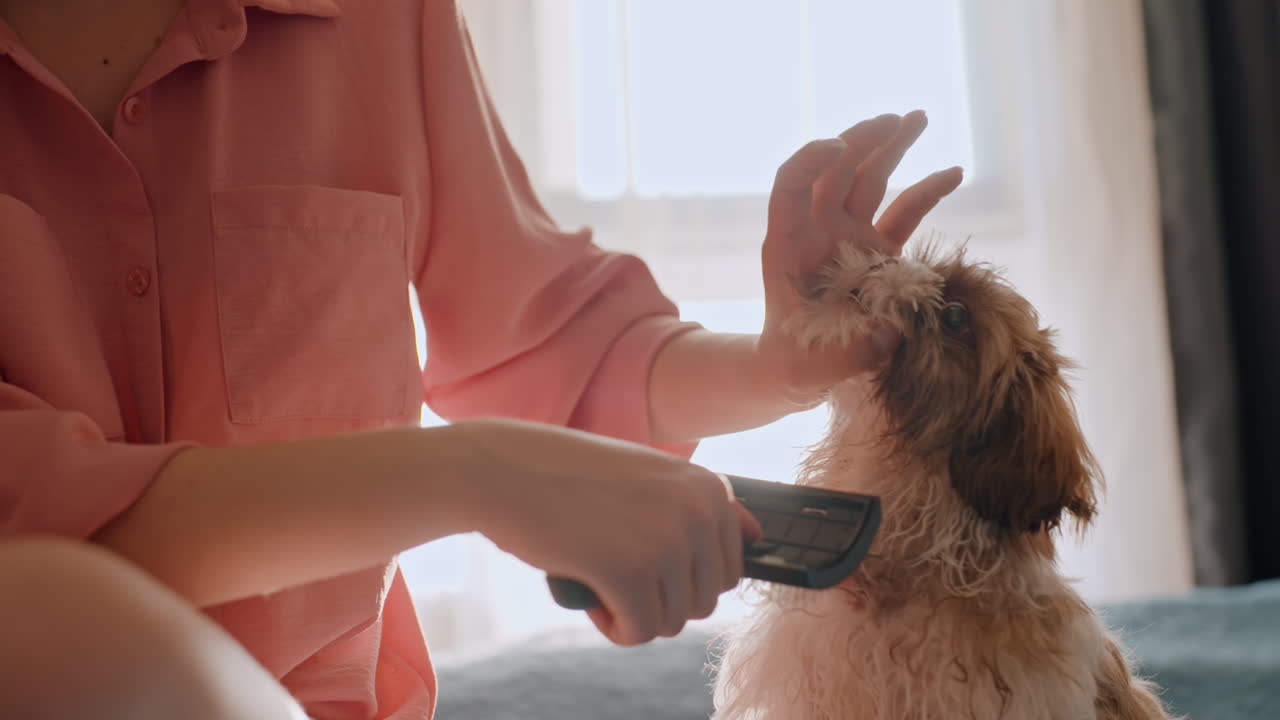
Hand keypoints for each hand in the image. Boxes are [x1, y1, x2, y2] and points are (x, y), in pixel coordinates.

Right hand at [451, 418, 761, 645]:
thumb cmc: (569, 476)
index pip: (729, 570)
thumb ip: (699, 505)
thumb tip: (757, 535)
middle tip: (612, 566)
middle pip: (704, 601)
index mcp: (710, 488)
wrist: (501, 469)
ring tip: (597, 574)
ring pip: (673, 621)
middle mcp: (698, 511)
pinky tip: (588, 594)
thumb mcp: (648, 477)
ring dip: (633, 612)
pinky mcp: (630, 570)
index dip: (680, 577)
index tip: (638, 553)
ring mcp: (667, 539)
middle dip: (659, 598)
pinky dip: (614, 627)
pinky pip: (640, 632)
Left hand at [757, 111, 963, 400]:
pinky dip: (925, 191)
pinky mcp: (875, 254)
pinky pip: (901, 213)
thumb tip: (892, 332)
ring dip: (890, 147)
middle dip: (863, 141)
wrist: (796, 372)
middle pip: (835, 171)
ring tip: (918, 117)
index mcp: (788, 247)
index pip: (790, 187)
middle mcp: (816, 233)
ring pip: (867, 181)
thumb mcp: (810, 366)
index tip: (839, 146)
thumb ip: (850, 351)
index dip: (810, 161)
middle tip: (896, 121)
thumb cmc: (793, 366)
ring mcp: (847, 239)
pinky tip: (953, 171)